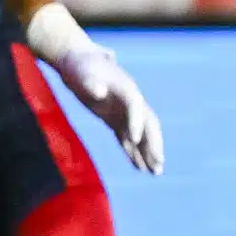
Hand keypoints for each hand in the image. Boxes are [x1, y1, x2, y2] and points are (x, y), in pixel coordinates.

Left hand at [54, 44, 164, 173]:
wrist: (77, 62)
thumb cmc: (79, 65)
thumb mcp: (81, 72)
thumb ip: (90, 82)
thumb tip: (99, 91)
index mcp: (125, 87)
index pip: (136, 106)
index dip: (136, 122)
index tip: (134, 140)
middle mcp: (130, 100)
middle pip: (148, 123)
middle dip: (153, 144)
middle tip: (158, 165)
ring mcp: (124, 111)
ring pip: (140, 134)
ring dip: (147, 153)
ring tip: (155, 173)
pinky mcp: (115, 119)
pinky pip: (127, 138)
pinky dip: (132, 152)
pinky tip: (138, 167)